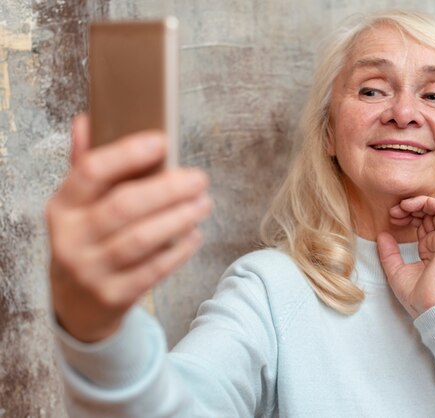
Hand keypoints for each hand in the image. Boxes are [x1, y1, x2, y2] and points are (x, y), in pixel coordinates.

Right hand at [46, 114, 211, 341]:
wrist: (76, 304)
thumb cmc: (86, 241)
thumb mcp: (78, 206)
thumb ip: (86, 166)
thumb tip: (88, 120)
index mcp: (62, 207)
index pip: (90, 172)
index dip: (127, 154)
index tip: (161, 141)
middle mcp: (71, 238)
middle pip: (124, 206)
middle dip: (168, 189)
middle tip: (199, 178)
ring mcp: (91, 270)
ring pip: (141, 239)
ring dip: (179, 218)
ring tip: (204, 203)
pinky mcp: (114, 296)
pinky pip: (153, 270)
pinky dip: (179, 250)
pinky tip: (195, 234)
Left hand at [376, 196, 434, 318]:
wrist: (428, 308)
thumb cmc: (415, 296)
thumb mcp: (395, 270)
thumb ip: (389, 252)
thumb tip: (382, 234)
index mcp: (429, 249)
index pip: (421, 223)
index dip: (407, 215)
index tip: (391, 217)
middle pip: (429, 214)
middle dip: (411, 207)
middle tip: (394, 210)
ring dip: (422, 202)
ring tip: (403, 206)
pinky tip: (416, 206)